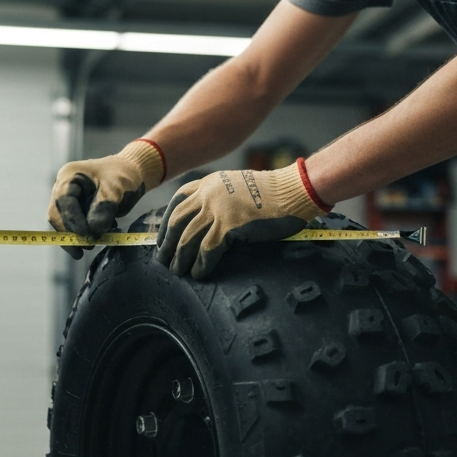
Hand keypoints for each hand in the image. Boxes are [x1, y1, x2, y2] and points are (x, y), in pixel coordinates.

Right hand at [48, 139, 164, 258]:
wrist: (131, 175)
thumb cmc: (123, 176)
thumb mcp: (116, 188)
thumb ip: (104, 208)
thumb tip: (93, 230)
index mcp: (70, 176)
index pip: (63, 201)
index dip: (72, 220)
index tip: (87, 234)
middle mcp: (64, 188)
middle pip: (57, 215)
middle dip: (71, 233)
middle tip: (89, 246)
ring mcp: (69, 201)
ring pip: (64, 224)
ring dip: (78, 237)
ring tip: (97, 242)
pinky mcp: (76, 212)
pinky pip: (74, 228)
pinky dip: (86, 235)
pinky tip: (101, 236)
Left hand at [156, 159, 329, 278]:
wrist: (295, 190)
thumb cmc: (273, 193)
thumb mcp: (237, 185)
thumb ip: (218, 198)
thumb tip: (205, 223)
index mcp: (209, 183)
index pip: (177, 202)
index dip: (165, 223)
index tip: (162, 239)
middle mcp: (209, 194)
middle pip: (177, 221)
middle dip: (167, 243)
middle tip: (162, 260)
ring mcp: (218, 209)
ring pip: (188, 238)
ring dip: (180, 258)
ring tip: (177, 271)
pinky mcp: (230, 226)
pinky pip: (207, 250)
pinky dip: (201, 264)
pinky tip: (199, 273)